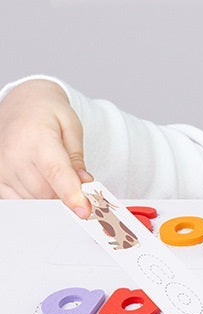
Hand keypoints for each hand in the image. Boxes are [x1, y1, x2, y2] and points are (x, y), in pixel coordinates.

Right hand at [0, 79, 92, 215]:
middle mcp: (13, 153)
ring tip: (57, 176)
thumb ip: (77, 158)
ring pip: (32, 199)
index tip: (84, 212)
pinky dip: (34, 198)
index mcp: (37, 136)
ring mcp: (0, 167)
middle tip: (80, 188)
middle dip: (66, 196)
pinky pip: (16, 200)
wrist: (21, 102)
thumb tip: (84, 184)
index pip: (55, 173)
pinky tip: (42, 183)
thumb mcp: (72, 128)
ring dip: (50, 197)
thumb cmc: (48, 113)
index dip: (71, 195)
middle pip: (45, 192)